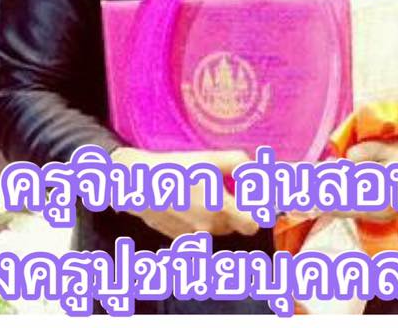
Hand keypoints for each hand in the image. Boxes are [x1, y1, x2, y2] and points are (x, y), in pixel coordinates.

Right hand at [110, 147, 259, 238]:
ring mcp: (194, 237)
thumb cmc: (176, 168)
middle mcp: (210, 228)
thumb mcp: (210, 158)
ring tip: (201, 194)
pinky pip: (199, 233)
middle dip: (234, 210)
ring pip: (217, 229)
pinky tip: (186, 204)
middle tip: (224, 189)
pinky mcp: (180, 239)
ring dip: (216, 216)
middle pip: (235, 226)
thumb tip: (258, 175)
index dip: (254, 211)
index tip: (247, 197)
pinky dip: (198, 221)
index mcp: (221, 209)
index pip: (253, 225)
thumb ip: (240, 165)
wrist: (138, 183)